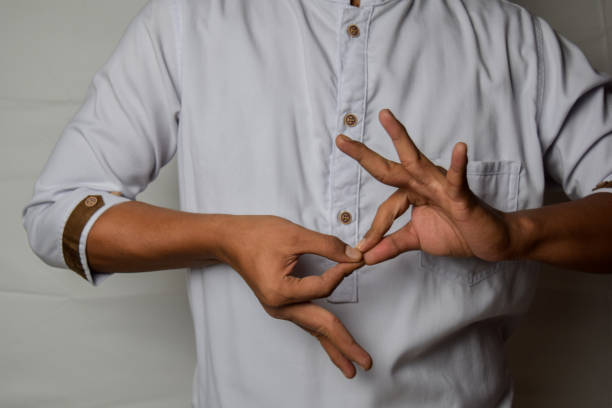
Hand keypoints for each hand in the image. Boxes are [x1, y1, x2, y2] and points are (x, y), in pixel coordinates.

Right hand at [216, 215, 371, 377]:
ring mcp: (280, 309)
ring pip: (313, 329)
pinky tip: (333, 345)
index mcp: (281, 291)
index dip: (342, 272)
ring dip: (335, 346)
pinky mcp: (282, 305)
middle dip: (344, 345)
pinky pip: (306, 322)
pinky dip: (323, 333)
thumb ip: (327, 246)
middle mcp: (279, 306)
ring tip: (352, 366)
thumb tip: (354, 257)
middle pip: (319, 327)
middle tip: (366, 363)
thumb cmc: (258, 235)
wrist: (231, 240)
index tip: (357, 259)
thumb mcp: (295, 235)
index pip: (323, 288)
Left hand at [336, 109, 519, 264]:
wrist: (490, 241)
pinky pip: (457, 179)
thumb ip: (391, 245)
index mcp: (411, 194)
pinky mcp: (461, 195)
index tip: (363, 249)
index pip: (385, 209)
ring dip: (399, 138)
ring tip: (385, 117)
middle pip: (388, 169)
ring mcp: (441, 186)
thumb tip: (364, 257)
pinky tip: (460, 147)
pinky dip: (457, 164)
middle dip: (364, 155)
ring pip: (416, 161)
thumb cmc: (456, 233)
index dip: (375, 230)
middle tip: (340, 139)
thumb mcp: (416, 240)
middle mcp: (422, 184)